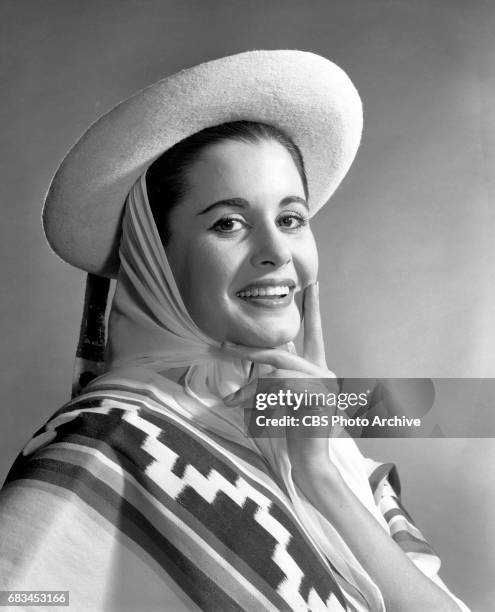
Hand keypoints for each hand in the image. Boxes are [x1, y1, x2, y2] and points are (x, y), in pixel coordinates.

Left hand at [222, 282, 338, 472]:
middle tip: (223, 346)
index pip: (314, 332)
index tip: (312, 284)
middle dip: (250, 351)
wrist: (310, 463)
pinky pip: (280, 390)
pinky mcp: (318, 399)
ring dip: (250, 390)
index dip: (313, 308)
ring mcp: (324, 385)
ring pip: (276, 373)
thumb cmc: (294, 430)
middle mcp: (324, 372)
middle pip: (281, 352)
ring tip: (233, 403)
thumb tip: (254, 357)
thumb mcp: (281, 398)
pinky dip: (260, 400)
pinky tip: (251, 413)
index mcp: (318, 368)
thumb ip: (275, 375)